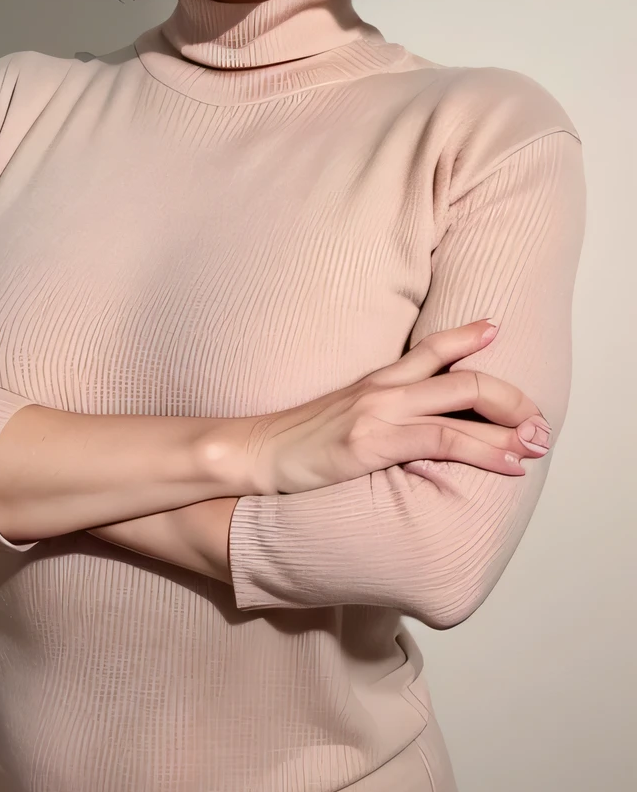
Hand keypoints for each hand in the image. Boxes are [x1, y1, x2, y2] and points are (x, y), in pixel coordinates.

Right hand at [243, 319, 552, 494]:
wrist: (252, 453)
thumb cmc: (291, 443)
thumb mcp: (336, 418)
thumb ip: (371, 414)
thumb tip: (397, 429)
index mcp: (374, 382)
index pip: (429, 349)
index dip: (467, 335)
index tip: (496, 328)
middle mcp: (383, 390)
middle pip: (464, 377)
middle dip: (511, 397)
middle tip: (539, 418)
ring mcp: (381, 413)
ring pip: (464, 408)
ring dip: (509, 428)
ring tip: (537, 444)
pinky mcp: (376, 441)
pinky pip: (444, 439)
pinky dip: (486, 451)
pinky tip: (509, 463)